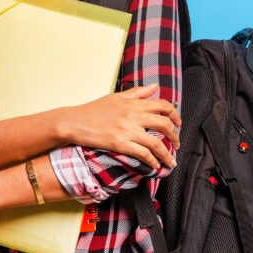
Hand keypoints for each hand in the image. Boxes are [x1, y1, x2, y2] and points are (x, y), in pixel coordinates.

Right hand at [59, 84, 181, 169]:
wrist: (75, 122)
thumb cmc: (94, 109)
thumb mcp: (116, 97)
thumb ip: (137, 92)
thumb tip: (154, 86)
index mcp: (134, 103)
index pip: (162, 105)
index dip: (175, 114)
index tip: (178, 123)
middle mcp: (134, 115)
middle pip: (164, 124)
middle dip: (175, 136)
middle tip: (177, 144)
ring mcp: (127, 130)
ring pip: (156, 143)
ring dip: (167, 154)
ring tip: (171, 161)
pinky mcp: (120, 143)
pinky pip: (143, 153)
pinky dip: (152, 161)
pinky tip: (155, 166)